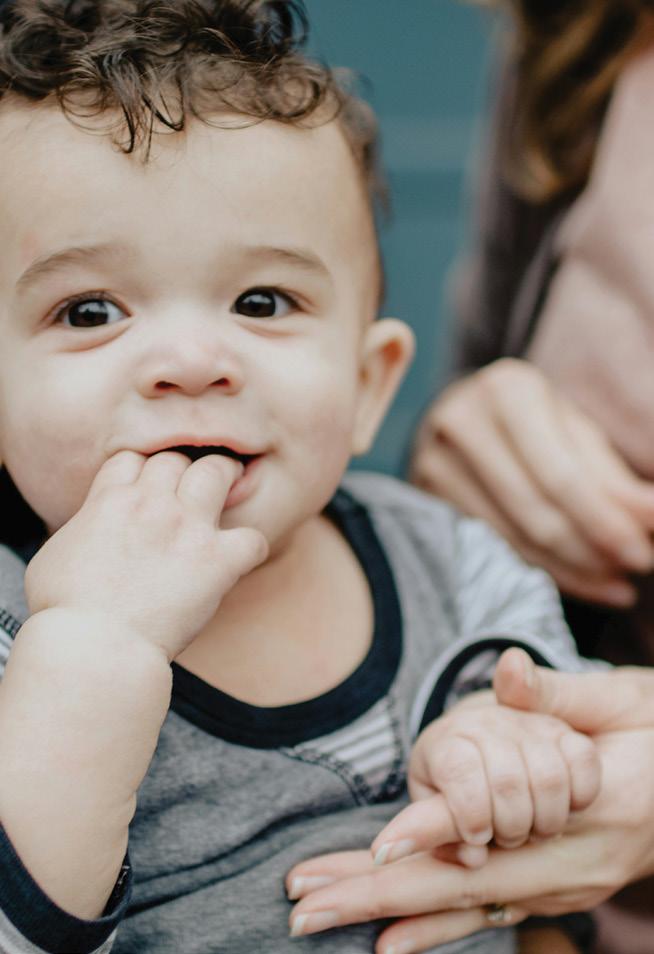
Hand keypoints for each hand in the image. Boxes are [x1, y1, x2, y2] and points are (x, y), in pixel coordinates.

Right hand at [25, 450, 267, 659]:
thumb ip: (79, 532)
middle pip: (176, 458)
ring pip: (217, 473)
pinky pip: (252, 539)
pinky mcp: (216, 561)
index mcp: (109, 501)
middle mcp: (151, 504)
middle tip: (193, 485)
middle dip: (184, 469)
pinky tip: (242, 558)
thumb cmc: (64, 612)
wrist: (93, 644)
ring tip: (231, 486)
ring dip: (225, 477)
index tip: (149, 486)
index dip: (143, 469)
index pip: (133, 458)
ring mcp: (187, 528)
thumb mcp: (52, 556)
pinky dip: (251, 547)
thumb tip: (86, 534)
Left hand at [286, 652, 653, 952]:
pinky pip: (489, 913)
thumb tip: (508, 670)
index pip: (498, 825)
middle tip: (304, 905)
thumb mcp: (624, 701)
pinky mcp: (558, 890)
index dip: (435, 835)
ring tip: (317, 915)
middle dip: (376, 898)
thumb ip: (561, 694)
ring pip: (466, 906)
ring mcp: (566, 886)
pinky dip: (437, 929)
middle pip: (462, 886)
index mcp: (593, 805)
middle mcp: (574, 862)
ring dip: (388, 913)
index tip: (378, 849)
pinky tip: (388, 942)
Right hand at [410, 359, 653, 605]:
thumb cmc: (530, 420)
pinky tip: (577, 579)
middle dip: (593, 550)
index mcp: (508, 391)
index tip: (644, 552)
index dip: (605, 521)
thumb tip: (652, 518)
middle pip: (536, 511)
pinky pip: (494, 547)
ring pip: (515, 537)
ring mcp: (435, 462)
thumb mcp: (574, 430)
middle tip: (635, 568)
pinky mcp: (426, 497)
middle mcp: (463, 422)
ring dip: (573, 569)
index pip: (562, 476)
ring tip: (615, 582)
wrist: (457, 411)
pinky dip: (542, 569)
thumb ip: (614, 478)